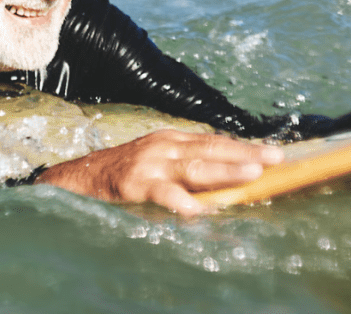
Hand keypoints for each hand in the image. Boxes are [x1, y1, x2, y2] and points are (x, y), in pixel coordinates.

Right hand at [34, 130, 283, 216]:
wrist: (76, 179)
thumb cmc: (121, 176)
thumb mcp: (155, 164)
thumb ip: (185, 170)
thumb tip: (227, 182)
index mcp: (170, 141)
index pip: (213, 141)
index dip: (243, 146)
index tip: (273, 153)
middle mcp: (163, 148)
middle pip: (210, 149)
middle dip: (243, 153)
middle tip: (274, 158)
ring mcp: (149, 165)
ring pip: (193, 167)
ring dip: (224, 169)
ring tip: (250, 173)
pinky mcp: (134, 186)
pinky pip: (163, 195)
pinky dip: (183, 202)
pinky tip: (200, 209)